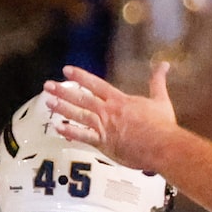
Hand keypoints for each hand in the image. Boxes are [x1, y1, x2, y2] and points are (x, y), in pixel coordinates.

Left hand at [46, 64, 177, 173]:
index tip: (66, 70)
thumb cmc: (162, 125)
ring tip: (48, 103)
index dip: (80, 77)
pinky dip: (70, 132)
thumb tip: (164, 65)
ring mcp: (105, 127)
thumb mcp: (161, 100)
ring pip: (79, 115)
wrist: (162, 146)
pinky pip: (83, 137)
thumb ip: (158, 81)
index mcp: (120, 100)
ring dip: (62, 108)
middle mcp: (109, 111)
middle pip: (82, 98)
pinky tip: (58, 128)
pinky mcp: (104, 143)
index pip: (96, 84)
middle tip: (47, 86)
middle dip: (63, 91)